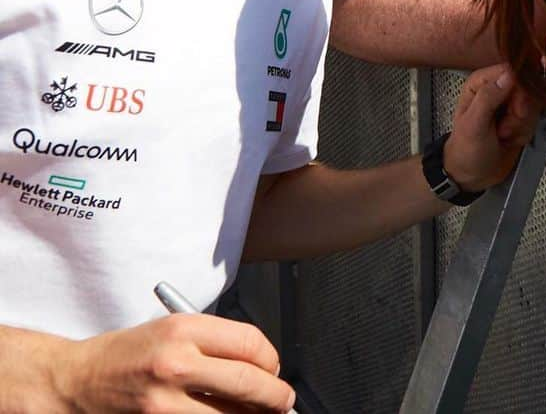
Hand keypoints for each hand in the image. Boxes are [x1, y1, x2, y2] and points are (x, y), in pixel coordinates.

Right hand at [55, 314, 293, 411]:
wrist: (75, 382)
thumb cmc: (125, 355)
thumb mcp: (171, 329)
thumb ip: (214, 343)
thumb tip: (259, 364)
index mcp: (183, 329)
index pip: (249, 343)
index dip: (271, 359)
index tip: (274, 368)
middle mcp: (176, 363)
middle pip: (248, 383)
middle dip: (275, 396)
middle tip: (284, 401)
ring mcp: (164, 403)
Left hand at [444, 64, 539, 191]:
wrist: (472, 175)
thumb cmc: (465, 150)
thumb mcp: (473, 124)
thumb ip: (488, 97)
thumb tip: (508, 75)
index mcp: (481, 83)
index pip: (511, 72)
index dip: (518, 91)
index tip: (515, 110)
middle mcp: (496, 90)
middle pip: (526, 89)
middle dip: (519, 114)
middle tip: (504, 129)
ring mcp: (510, 104)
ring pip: (533, 105)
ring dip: (521, 126)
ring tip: (503, 135)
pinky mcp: (520, 118)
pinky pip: (535, 120)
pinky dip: (524, 134)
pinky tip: (510, 140)